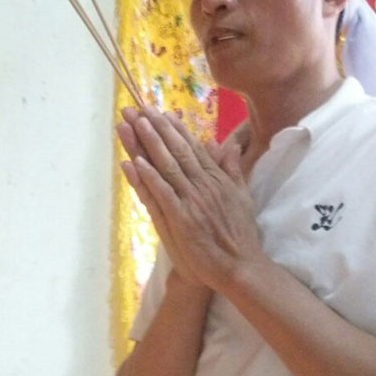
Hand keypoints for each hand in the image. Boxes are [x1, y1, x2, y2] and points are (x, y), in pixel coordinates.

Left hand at [116, 106, 259, 290]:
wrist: (240, 266)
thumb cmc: (240, 235)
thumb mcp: (243, 197)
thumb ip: (233, 170)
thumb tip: (229, 146)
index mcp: (216, 179)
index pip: (192, 147)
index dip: (174, 128)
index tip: (160, 111)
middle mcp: (203, 185)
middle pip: (176, 150)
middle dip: (156, 128)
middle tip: (139, 108)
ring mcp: (192, 202)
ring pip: (166, 167)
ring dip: (148, 144)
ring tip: (133, 124)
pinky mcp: (182, 220)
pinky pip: (162, 194)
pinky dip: (148, 178)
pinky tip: (135, 162)